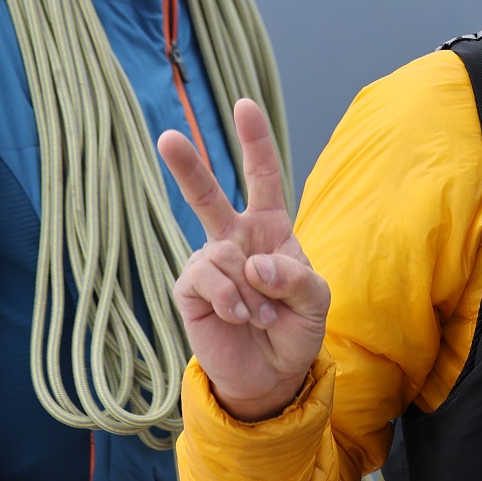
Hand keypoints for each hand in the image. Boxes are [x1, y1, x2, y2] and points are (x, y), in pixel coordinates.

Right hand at [160, 99, 328, 421]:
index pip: (264, 178)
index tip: (243, 105)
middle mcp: (236, 240)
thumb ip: (295, 276)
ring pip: (222, 255)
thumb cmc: (295, 329)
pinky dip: (232, 301)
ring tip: (262, 315)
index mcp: (271, 230)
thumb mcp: (315, 300)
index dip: (255, 142)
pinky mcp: (191, 291)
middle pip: (208, 197)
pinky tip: (240, 317)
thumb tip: (253, 264)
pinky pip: (208, 281)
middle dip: (187, 166)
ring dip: (252, 291)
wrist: (272, 375)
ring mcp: (210, 264)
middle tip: (166, 136)